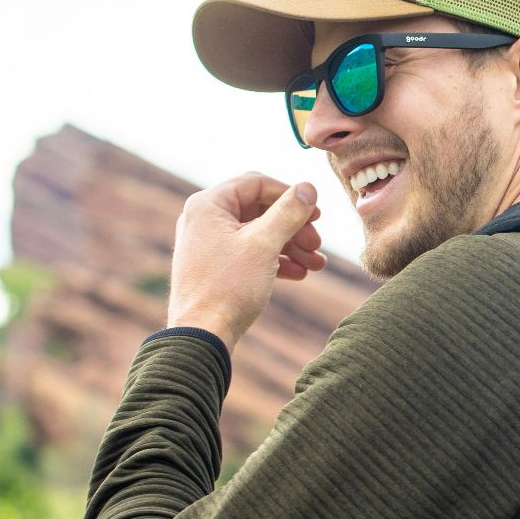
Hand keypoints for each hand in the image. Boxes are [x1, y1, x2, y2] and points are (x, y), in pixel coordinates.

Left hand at [165, 172, 327, 349]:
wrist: (202, 335)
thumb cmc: (228, 287)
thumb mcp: (264, 244)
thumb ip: (288, 212)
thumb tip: (308, 188)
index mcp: (209, 204)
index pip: (257, 183)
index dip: (291, 195)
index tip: (317, 213)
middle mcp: (205, 219)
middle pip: (260, 210)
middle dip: (294, 226)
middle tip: (317, 244)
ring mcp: (209, 244)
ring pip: (259, 234)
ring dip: (290, 245)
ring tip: (316, 264)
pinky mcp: (215, 267)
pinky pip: (250, 253)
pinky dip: (275, 260)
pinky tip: (299, 274)